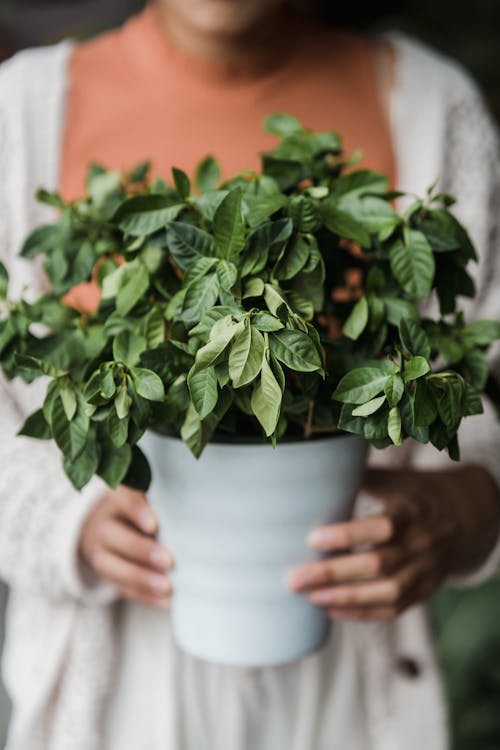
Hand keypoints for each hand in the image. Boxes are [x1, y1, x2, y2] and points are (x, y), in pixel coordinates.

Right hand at [79, 485, 173, 607]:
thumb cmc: (142, 510)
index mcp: (116, 499)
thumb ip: (164, 503)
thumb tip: (194, 515)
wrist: (107, 525)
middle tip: (169, 561)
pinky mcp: (105, 575)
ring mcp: (100, 552)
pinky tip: (165, 601)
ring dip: (141, 579)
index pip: (123, 500)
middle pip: (115, 537)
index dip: (137, 512)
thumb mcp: (148, 499)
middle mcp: (103, 524)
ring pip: (112, 567)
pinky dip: (143, 596)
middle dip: (142, 551)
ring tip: (167, 587)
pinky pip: (120, 588)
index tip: (154, 526)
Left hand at [288, 466, 499, 620]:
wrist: (465, 517)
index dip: (347, 535)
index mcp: (412, 510)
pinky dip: (363, 613)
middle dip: (334, 574)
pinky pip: (395, 609)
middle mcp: (422, 542)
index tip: (312, 540)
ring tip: (310, 598)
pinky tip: (332, 610)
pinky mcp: (425, 590)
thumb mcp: (396, 478)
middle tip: (295, 578)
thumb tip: (317, 467)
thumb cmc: (416, 493)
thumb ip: (361, 477)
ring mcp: (426, 570)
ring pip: (388, 592)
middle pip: (379, 564)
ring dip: (347, 598)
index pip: (381, 527)